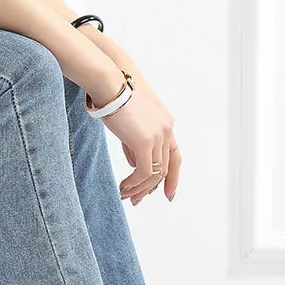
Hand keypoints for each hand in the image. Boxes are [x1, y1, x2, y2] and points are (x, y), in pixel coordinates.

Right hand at [100, 83, 180, 204]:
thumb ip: (135, 145)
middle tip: (136, 200)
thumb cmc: (115, 98)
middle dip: (150, 188)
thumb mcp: (129, 124)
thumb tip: (134, 165)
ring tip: (125, 195)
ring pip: (155, 173)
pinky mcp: (145, 142)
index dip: (173, 177)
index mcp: (166, 124)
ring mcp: (158, 136)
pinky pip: (144, 172)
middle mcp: (166, 130)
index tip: (167, 194)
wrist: (110, 84)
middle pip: (165, 169)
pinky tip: (124, 187)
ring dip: (139, 188)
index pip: (174, 157)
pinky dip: (134, 183)